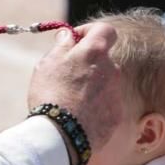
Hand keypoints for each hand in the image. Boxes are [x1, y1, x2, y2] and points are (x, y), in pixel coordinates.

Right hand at [27, 22, 122, 164]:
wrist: (60, 135)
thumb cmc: (50, 95)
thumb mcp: (48, 63)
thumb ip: (62, 45)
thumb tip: (69, 35)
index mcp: (95, 52)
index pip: (105, 30)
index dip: (90, 31)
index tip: (76, 40)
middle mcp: (112, 70)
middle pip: (104, 60)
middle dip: (88, 64)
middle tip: (67, 76)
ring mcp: (116, 93)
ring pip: (105, 83)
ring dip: (91, 86)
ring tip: (69, 101)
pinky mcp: (117, 115)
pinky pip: (106, 105)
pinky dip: (95, 107)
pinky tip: (78, 116)